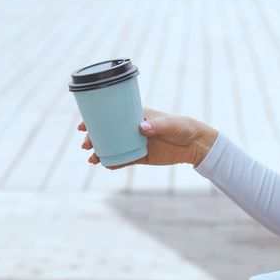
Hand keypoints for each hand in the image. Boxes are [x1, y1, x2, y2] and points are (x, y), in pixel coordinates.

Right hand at [79, 107, 204, 169]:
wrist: (195, 145)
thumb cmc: (184, 128)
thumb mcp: (172, 125)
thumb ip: (158, 125)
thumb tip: (141, 128)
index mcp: (137, 115)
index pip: (113, 115)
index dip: (96, 119)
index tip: (84, 124)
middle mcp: (133, 129)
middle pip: (109, 132)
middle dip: (94, 137)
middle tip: (86, 144)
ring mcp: (136, 143)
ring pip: (114, 147)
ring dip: (101, 151)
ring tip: (92, 159)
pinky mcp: (141, 156)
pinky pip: (124, 160)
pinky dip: (114, 162)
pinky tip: (105, 165)